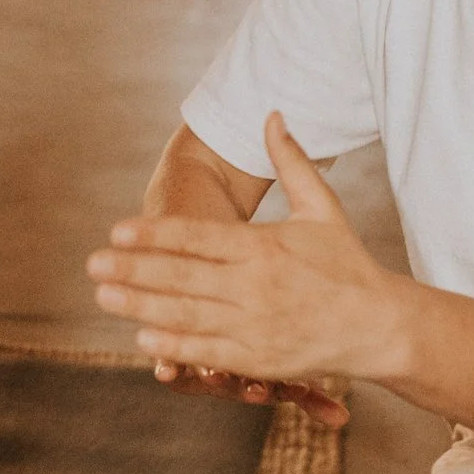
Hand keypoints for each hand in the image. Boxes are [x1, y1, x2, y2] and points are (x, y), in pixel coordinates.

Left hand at [89, 113, 392, 415]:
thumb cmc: (348, 264)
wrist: (381, 326)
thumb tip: (272, 113)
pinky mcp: (260, 359)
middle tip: (92, 264)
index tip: (116, 231)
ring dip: (141, 307)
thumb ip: (292, 161)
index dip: (154, 235)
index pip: (198, 238)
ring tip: (104, 297)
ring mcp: (256, 325)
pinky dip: (175, 346)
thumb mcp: (322, 208)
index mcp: (265, 248)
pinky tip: (143, 337)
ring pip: (187, 315)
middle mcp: (256, 286)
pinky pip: (209, 352)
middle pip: (182, 277)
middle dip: (133, 271)